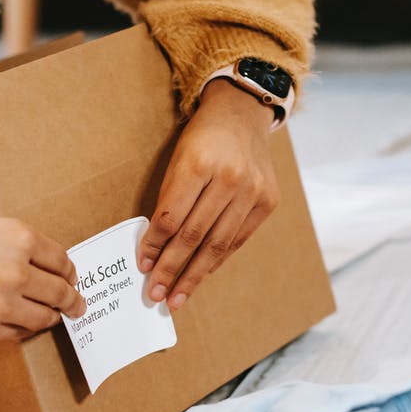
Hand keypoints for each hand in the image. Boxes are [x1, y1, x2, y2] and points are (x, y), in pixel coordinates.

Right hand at [0, 213, 86, 343]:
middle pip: (61, 293)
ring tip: (52, 316)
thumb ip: (18, 246)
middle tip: (76, 305)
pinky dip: (22, 330)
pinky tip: (19, 323)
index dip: (70, 273)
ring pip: (44, 318)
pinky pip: (17, 335)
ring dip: (50, 317)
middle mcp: (16, 272)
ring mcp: (0, 305)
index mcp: (19, 238)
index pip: (63, 262)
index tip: (72, 279)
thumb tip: (48, 268)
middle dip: (71, 300)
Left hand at [137, 79, 279, 311]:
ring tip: (177, 297)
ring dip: (195, 275)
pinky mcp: (268, 202)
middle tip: (157, 295)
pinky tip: (201, 275)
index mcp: (199, 163)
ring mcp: (253, 191)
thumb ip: (169, 201)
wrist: (243, 114)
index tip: (143, 268)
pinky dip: (217, 260)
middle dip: (172, 270)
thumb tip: (155, 249)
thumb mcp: (177, 159)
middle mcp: (230, 178)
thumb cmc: (202, 138)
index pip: (171, 217)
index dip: (155, 247)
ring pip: (218, 245)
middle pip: (195, 236)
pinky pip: (237, 240)